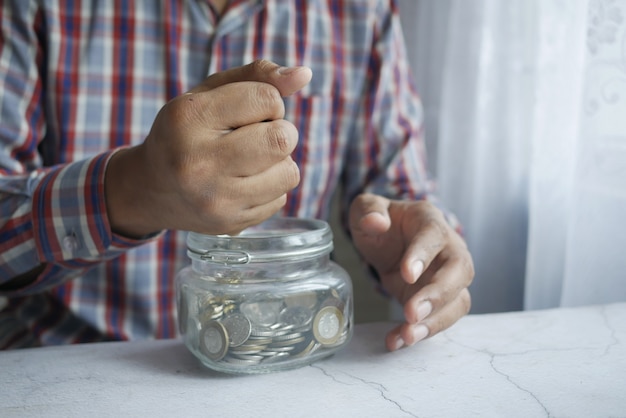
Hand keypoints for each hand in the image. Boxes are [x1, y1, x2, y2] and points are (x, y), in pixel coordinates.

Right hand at [105, 60, 311, 236]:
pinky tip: (244, 183)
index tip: (250, 111)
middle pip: (282, 139)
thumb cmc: (186, 132)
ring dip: (279, 162)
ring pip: (289, 173)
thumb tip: (304, 74)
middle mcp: (199, 162)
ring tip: (251, 160)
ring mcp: (215, 199)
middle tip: (258, 136)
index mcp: (189, 118)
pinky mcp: (230, 224)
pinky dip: (270, 187)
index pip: (267, 99)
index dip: (269, 101)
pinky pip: (281, 199)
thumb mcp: (209, 94)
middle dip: (281, 132)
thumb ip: (257, 76)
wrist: (150, 189)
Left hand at [349, 193, 473, 350]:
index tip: (407, 275)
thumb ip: (369, 210)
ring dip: (435, 321)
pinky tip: (396, 341)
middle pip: (459, 271)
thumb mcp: (367, 208)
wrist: (388, 239)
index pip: (434, 236)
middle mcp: (449, 248)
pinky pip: (440, 318)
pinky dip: (421, 333)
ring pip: (458, 300)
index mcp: (429, 221)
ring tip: (407, 335)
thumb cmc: (381, 221)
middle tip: (411, 313)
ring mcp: (449, 276)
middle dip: (438, 295)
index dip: (423, 256)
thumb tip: (376, 222)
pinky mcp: (441, 300)